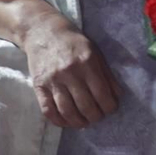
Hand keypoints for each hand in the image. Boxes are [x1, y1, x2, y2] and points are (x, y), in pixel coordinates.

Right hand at [19, 11, 118, 128]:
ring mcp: (52, 81)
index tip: (109, 109)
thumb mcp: (95, 53)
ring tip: (83, 122)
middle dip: (95, 117)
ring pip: (67, 111)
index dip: (109, 108)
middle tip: (97, 117)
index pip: (103, 96)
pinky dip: (58, 121)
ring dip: (79, 122)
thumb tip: (116, 97)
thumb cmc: (73, 43)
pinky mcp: (39, 86)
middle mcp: (70, 73)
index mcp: (88, 64)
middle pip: (86, 107)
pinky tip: (66, 122)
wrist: (43, 32)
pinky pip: (48, 110)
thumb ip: (107, 75)